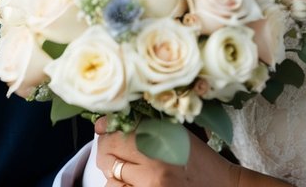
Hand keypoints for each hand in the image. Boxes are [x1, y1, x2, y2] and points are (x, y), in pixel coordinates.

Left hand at [94, 118, 240, 186]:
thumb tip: (105, 124)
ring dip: (114, 175)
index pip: (114, 134)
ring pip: (110, 180)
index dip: (105, 130)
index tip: (104, 129)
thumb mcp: (176, 134)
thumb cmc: (201, 161)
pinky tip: (134, 183)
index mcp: (159, 141)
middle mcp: (152, 166)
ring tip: (127, 172)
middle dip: (106, 152)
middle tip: (114, 152)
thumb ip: (145, 127)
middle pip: (107, 156)